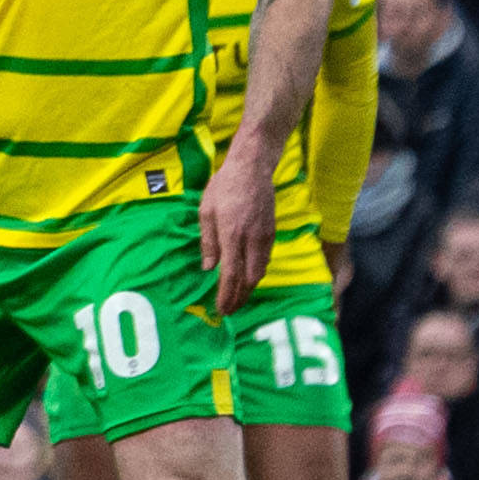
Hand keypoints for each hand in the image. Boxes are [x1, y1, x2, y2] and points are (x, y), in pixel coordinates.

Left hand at [197, 143, 273, 313]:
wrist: (253, 169)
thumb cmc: (224, 187)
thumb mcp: (206, 212)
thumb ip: (208, 242)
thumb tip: (208, 268)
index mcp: (232, 235)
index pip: (231, 274)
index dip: (227, 295)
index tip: (221, 309)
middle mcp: (251, 240)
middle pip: (249, 279)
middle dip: (240, 298)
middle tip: (229, 310)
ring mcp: (265, 237)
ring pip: (260, 272)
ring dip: (248, 288)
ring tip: (237, 298)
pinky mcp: (272, 233)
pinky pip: (265, 260)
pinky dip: (256, 273)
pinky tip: (247, 277)